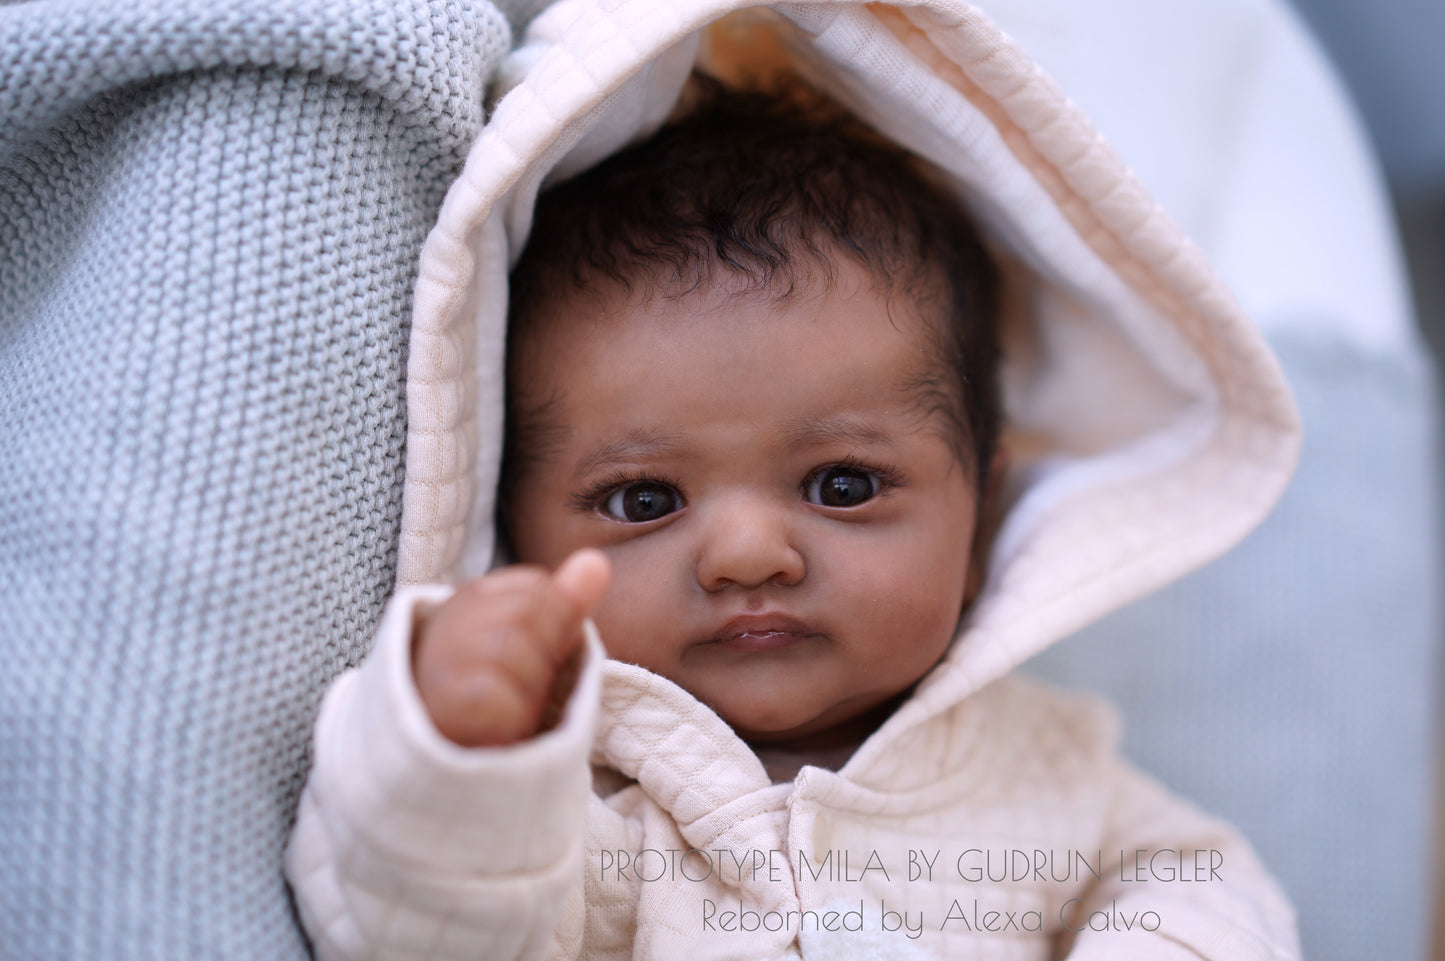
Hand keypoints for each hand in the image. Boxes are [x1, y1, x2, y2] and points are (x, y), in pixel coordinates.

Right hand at [412, 549, 610, 746]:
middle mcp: (451, 620)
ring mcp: (442, 660)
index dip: (551, 627)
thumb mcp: (534, 641)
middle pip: (528, 615)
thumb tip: (597, 561)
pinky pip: (503, 700)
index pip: (537, 587)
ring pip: (517, 653)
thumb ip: (564, 603)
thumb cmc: (496, 689)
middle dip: (540, 659)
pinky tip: (498, 725)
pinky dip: (513, 718)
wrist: (441, 746)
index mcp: (475, 597)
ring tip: (508, 705)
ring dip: (528, 692)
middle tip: (518, 686)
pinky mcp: (444, 702)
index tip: (531, 655)